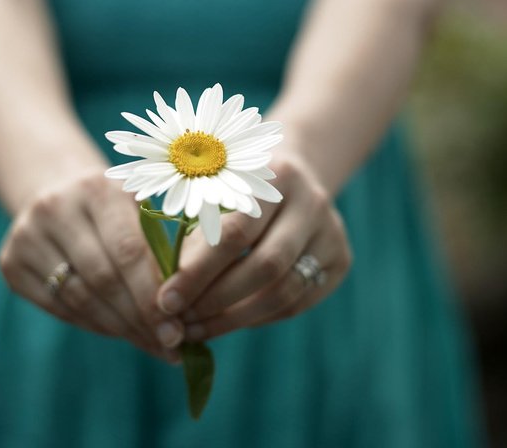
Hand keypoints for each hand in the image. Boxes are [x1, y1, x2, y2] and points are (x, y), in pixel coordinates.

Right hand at [0, 168, 184, 361]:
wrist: (56, 192)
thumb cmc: (116, 208)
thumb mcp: (140, 209)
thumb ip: (163, 247)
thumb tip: (188, 310)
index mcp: (96, 189)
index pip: (129, 251)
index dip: (153, 296)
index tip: (178, 329)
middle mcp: (55, 208)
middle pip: (103, 279)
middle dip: (140, 319)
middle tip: (169, 345)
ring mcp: (26, 235)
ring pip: (79, 299)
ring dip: (120, 328)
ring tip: (151, 344)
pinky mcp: (10, 262)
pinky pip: (58, 307)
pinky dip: (93, 324)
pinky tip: (120, 332)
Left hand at [156, 154, 351, 340]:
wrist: (294, 177)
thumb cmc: (236, 187)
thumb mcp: (214, 194)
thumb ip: (194, 237)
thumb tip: (168, 297)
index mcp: (276, 176)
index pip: (236, 233)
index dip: (198, 272)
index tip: (166, 300)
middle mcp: (312, 202)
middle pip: (266, 266)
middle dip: (216, 301)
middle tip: (181, 322)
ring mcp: (332, 233)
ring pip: (284, 292)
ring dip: (234, 318)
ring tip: (197, 329)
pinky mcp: (340, 261)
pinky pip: (296, 303)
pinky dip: (256, 318)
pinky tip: (226, 322)